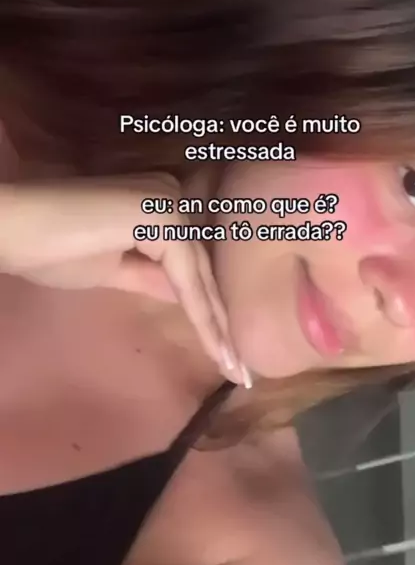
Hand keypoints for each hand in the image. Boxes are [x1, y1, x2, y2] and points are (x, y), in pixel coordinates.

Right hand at [0, 173, 250, 386]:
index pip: (191, 265)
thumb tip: (184, 298)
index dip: (209, 310)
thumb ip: (153, 279)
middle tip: (242, 369)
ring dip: (218, 326)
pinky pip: (186, 276)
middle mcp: (173, 194)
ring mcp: (169, 201)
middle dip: (222, 322)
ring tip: (235, 370)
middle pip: (202, 270)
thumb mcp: (114, 271)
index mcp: (161, 203)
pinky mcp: (161, 214)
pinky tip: (216, 348)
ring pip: (199, 276)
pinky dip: (201, 315)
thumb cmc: (51, 247)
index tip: (228, 353)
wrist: (12, 230)